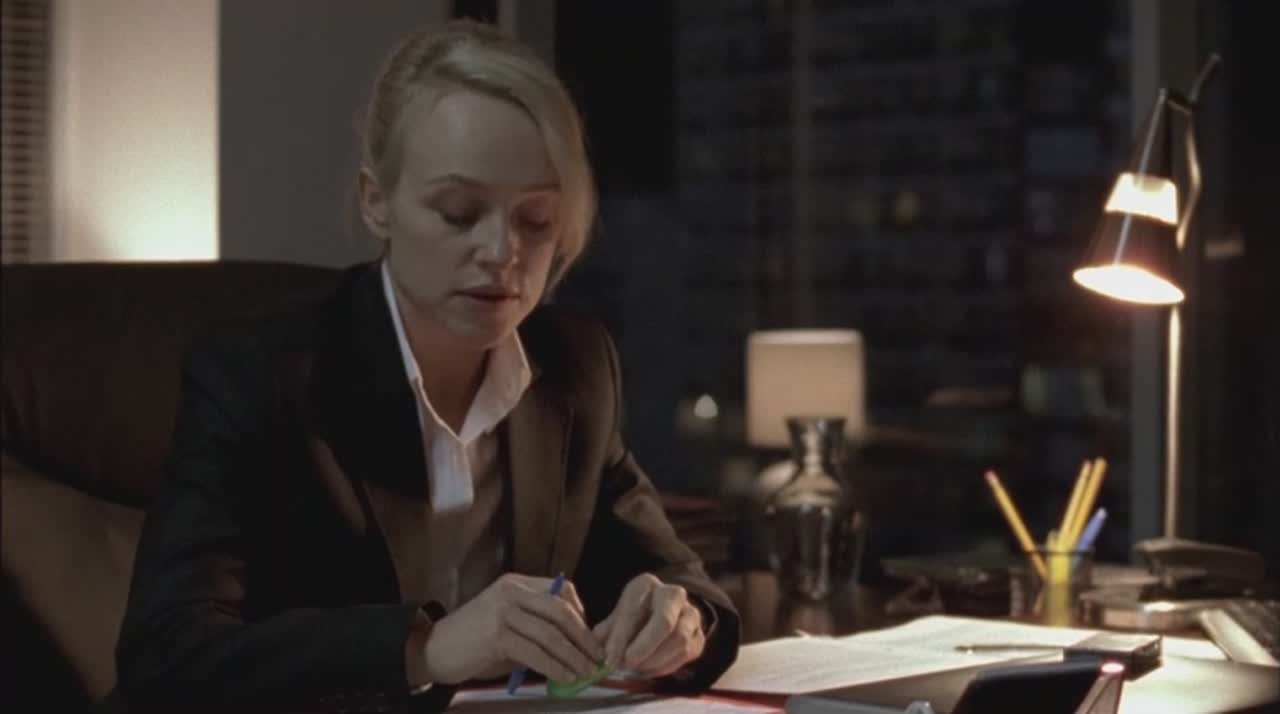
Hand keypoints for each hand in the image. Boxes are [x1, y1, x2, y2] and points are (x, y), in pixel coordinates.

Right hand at [422, 573, 603, 684]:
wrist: (432, 649)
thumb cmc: (473, 641)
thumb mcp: (507, 622)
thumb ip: (535, 625)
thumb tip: (574, 644)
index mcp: (516, 584)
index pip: (562, 591)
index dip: (582, 615)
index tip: (590, 639)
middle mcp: (511, 592)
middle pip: (561, 610)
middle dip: (585, 637)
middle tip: (599, 657)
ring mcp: (503, 611)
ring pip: (552, 633)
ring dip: (575, 656)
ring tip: (587, 672)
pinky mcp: (497, 635)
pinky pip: (536, 652)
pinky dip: (556, 666)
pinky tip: (566, 677)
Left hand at [592, 573, 706, 677]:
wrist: (657, 614)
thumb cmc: (632, 615)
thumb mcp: (614, 618)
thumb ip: (607, 634)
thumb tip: (601, 653)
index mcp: (647, 584)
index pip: (635, 608)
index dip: (622, 636)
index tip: (609, 657)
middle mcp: (674, 594)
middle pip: (665, 621)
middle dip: (644, 647)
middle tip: (626, 664)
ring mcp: (691, 615)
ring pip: (679, 640)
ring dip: (654, 660)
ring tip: (634, 668)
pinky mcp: (699, 636)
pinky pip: (686, 654)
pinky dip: (665, 667)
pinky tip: (647, 670)